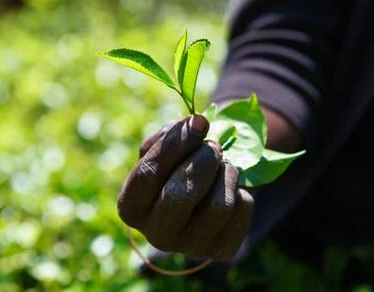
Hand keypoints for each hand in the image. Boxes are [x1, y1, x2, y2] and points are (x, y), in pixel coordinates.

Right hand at [117, 115, 253, 260]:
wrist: (200, 197)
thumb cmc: (175, 166)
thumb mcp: (162, 149)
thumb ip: (170, 135)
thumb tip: (197, 124)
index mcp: (132, 207)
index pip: (149, 174)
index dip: (176, 143)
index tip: (199, 122)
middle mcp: (156, 235)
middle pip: (180, 195)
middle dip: (203, 161)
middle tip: (214, 147)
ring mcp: (190, 247)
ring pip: (218, 205)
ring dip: (226, 173)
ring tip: (223, 165)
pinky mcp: (221, 250)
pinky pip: (242, 208)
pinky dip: (241, 188)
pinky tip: (229, 188)